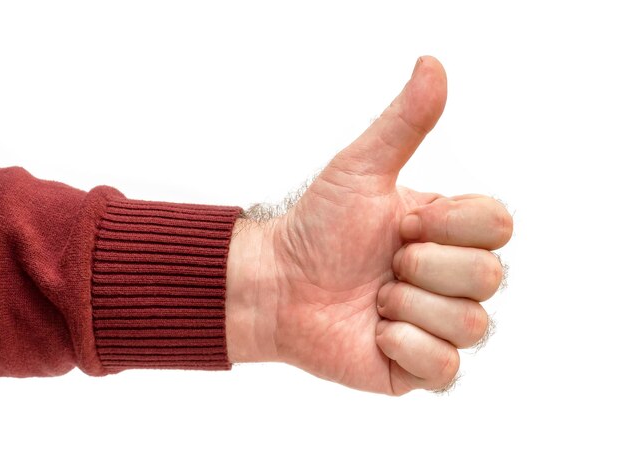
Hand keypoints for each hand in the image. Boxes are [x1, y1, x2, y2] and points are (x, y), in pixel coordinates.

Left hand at [225, 56, 512, 394]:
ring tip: (373, 297)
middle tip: (381, 262)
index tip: (399, 222)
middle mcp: (452, 278)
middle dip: (422, 265)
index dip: (447, 225)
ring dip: (408, 304)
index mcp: (449, 232)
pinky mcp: (421, 368)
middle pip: (489, 276)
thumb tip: (433, 65)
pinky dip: (402, 345)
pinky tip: (373, 331)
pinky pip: (446, 367)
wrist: (276, 285)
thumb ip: (403, 124)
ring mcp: (439, 324)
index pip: (499, 226)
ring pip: (471, 323)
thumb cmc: (316, 227)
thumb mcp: (360, 169)